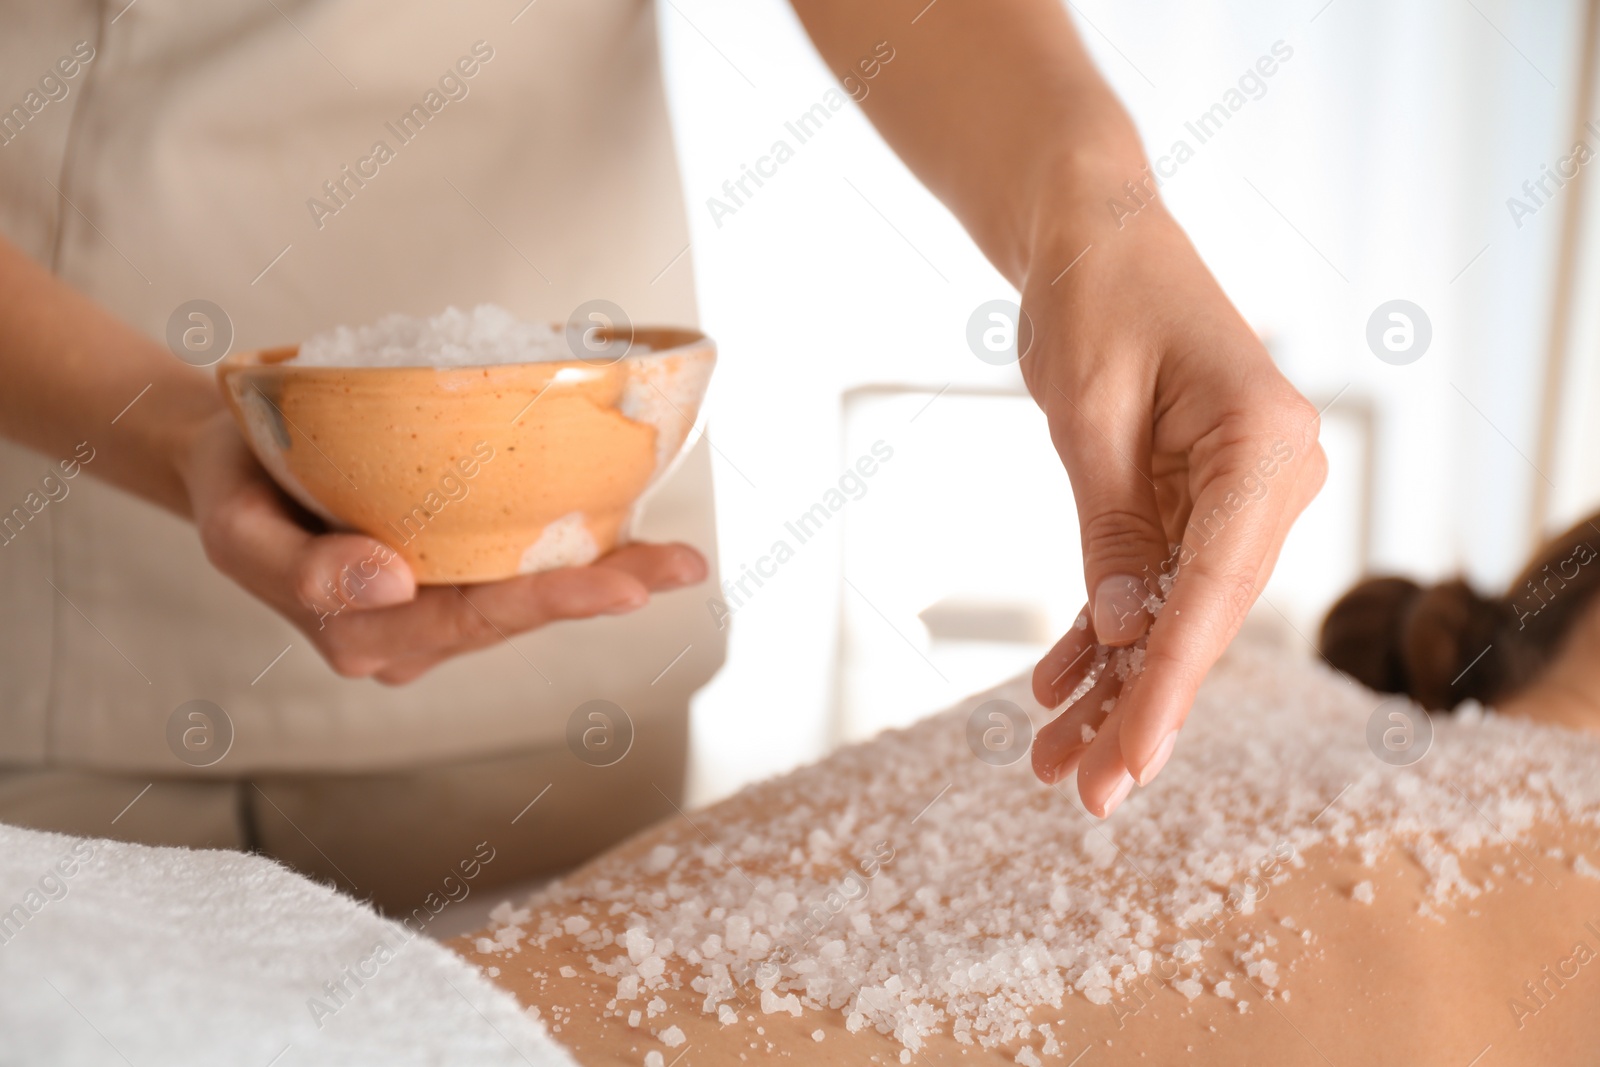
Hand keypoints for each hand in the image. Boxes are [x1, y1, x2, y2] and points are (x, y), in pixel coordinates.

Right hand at [176, 410, 706, 684]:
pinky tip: (638, 538)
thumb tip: (393, 582)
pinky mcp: (450, 566)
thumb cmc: (235, 489)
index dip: (551, 601)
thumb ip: (300, 572)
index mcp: (365, 636)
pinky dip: (580, 551)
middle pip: (520, 612)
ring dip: (608, 574)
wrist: (231, 461)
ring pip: (528, 592)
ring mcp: (436, 604)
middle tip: (682, 568)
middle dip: (605, 591)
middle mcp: (413, 632)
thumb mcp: (236, 531)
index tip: (620, 585)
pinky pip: (519, 564)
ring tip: (681, 559)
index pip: (473, 619)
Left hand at [1021, 174, 1325, 815]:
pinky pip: (1149, 580)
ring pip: (1173, 615)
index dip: (1166, 690)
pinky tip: (1058, 688)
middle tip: (1084, 795)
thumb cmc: (1095, 295)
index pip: (1216, 593)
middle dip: (1139, 709)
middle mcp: (1271, 477)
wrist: (1096, 233)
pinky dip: (1104, 632)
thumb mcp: (1088, 415)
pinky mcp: (1193, 498)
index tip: (1125, 766)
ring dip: (1115, 685)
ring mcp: (1236, 492)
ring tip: (1051, 760)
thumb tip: (1129, 636)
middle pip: (1201, 620)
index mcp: (1264, 445)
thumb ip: (1113, 529)